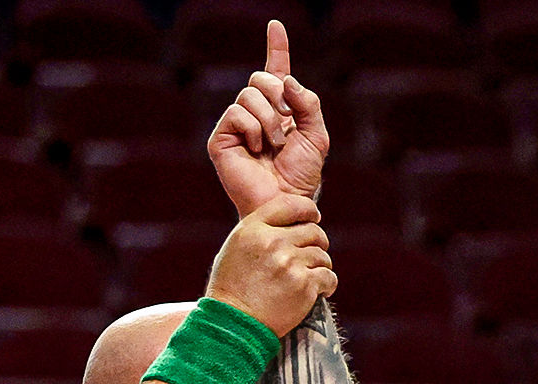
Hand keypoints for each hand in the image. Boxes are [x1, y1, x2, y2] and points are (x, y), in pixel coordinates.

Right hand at [206, 192, 335, 336]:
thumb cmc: (232, 289)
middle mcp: (272, 242)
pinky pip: (329, 277)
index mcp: (253, 229)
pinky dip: (327, 285)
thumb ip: (261, 232)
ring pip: (322, 255)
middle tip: (312, 257)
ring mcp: (290, 263)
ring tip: (309, 279)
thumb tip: (291, 224)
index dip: (308, 210)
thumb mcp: (236, 248)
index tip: (314, 217)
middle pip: (313, 231)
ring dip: (320, 267)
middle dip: (317, 243)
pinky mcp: (304, 285)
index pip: (290, 204)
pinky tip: (319, 291)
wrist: (233, 324)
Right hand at [209, 19, 329, 216]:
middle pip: (261, 78)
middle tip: (287, 121)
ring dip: (270, 119)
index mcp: (279, 109)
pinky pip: (237, 113)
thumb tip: (287, 81)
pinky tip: (257, 148)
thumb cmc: (301, 176)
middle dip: (279, 96)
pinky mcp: (221, 138)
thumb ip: (307, 103)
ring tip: (274, 145)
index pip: (276, 71)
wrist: (286, 202)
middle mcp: (255, 113)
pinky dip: (253, 128)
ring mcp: (236, 125)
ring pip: (249, 94)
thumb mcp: (316, 136)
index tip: (276, 26)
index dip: (276, 47)